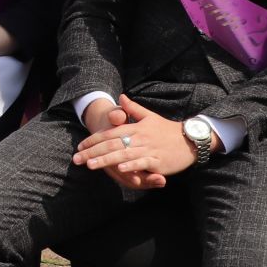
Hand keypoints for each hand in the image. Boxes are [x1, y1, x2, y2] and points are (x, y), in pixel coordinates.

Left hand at [72, 96, 193, 189]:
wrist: (190, 139)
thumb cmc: (167, 130)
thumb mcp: (149, 116)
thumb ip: (133, 109)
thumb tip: (121, 96)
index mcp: (135, 128)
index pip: (110, 134)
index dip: (94, 140)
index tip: (80, 147)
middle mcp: (139, 138)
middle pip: (112, 145)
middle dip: (93, 152)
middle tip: (77, 159)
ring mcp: (148, 150)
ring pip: (123, 155)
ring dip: (106, 160)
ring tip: (90, 165)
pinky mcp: (157, 162)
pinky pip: (142, 164)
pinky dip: (132, 166)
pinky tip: (120, 170)